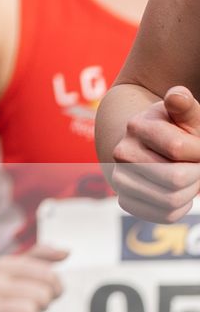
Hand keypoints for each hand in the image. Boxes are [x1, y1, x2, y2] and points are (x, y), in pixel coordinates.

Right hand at [0, 245, 66, 311]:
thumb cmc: (0, 299)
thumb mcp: (19, 274)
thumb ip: (41, 258)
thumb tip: (66, 251)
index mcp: (0, 265)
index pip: (44, 271)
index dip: (56, 284)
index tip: (54, 291)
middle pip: (40, 294)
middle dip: (44, 304)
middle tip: (36, 306)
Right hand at [111, 87, 199, 221]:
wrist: (149, 145)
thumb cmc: (177, 129)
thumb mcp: (186, 113)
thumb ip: (184, 103)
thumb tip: (177, 97)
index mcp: (136, 126)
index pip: (178, 148)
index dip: (199, 151)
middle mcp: (121, 153)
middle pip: (175, 179)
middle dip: (197, 174)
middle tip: (198, 166)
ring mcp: (120, 178)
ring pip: (170, 201)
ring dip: (191, 191)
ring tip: (190, 177)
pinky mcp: (126, 201)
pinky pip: (164, 215)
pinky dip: (181, 206)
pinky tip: (180, 191)